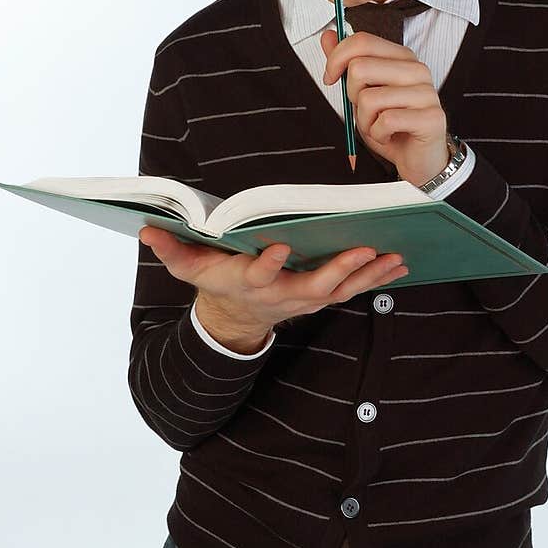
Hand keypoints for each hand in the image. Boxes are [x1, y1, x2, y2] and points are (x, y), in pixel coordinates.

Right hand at [138, 226, 409, 335]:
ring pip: (342, 289)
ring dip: (369, 274)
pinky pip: (353, 289)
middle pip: (315, 285)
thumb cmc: (216, 282)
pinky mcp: (322, 296)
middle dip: (340, 268)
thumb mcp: (189, 268)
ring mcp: (305, 299)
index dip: (269, 264)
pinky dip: (377, 277)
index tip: (281, 247)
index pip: (259, 275)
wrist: (236, 318)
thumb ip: (171, 249)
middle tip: (364, 249)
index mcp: (249, 282)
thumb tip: (147, 228)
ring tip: (396, 256)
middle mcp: (282, 294)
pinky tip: (400, 263)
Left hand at [320, 29, 449, 186]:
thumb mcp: (362, 93)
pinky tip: (389, 136)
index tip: (330, 78)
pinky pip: (386, 121)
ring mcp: (426, 93)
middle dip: (351, 96)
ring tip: (378, 126)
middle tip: (365, 111)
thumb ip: (346, 64)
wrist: (419, 159)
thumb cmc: (392, 126)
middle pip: (360, 67)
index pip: (362, 42)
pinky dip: (378, 134)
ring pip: (369, 98)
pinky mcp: (431, 118)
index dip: (336, 59)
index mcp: (402, 57)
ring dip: (364, 121)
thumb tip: (328, 35)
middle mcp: (417, 70)